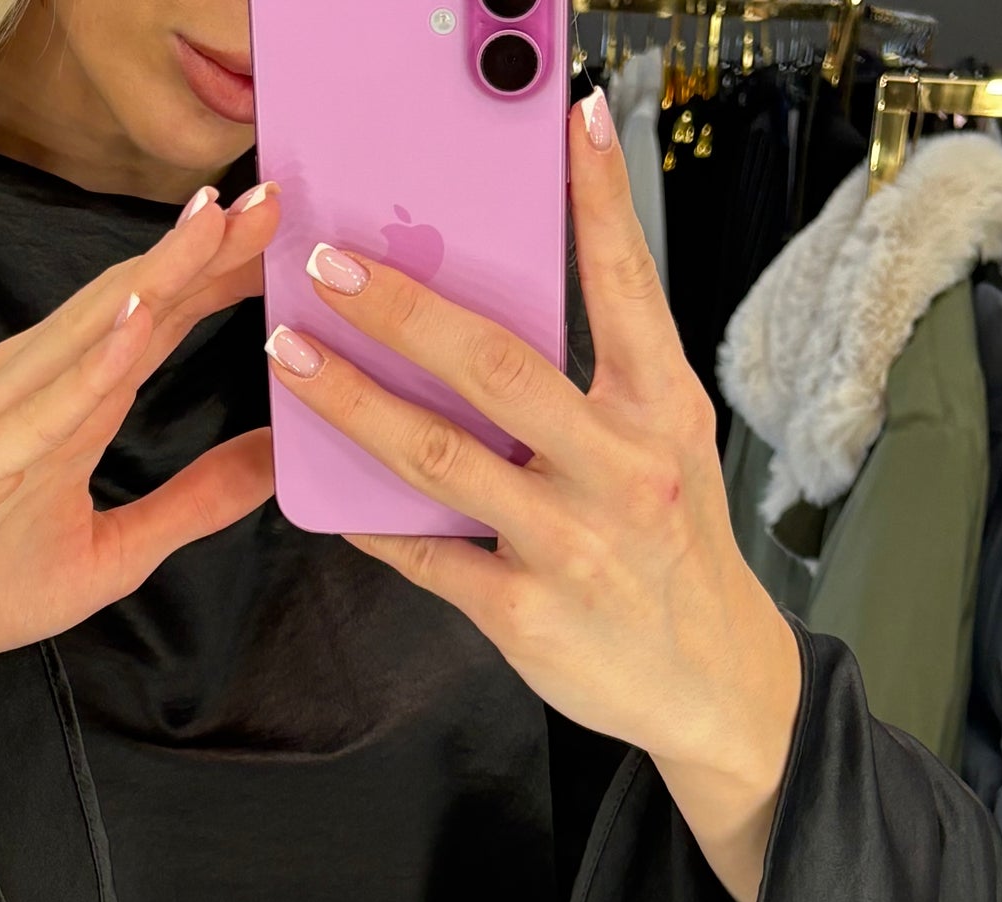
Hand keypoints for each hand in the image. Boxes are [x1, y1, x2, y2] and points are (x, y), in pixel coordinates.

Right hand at [0, 183, 279, 668]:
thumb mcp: (121, 551)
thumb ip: (195, 503)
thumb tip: (274, 461)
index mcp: (77, 401)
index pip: (158, 319)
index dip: (218, 273)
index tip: (282, 231)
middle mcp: (39, 385)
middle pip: (131, 302)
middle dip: (200, 251)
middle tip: (272, 198)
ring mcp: (3, 413)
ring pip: (90, 332)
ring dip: (156, 278)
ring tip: (215, 229)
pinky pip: (45, 409)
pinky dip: (93, 366)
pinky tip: (139, 327)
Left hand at [266, 88, 801, 901]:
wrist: (710, 681)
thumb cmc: (672, 549)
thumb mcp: (666, 447)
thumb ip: (601, 380)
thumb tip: (509, 305)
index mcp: (659, 409)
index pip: (626, 285)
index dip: (597, 201)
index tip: (565, 122)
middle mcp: (619, 467)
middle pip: (496, 367)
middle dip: (403, 308)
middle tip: (331, 264)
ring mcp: (568, 543)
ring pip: (439, 458)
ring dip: (352, 402)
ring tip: (291, 355)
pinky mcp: (524, 613)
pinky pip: (425, 556)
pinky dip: (369, 522)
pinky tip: (320, 492)